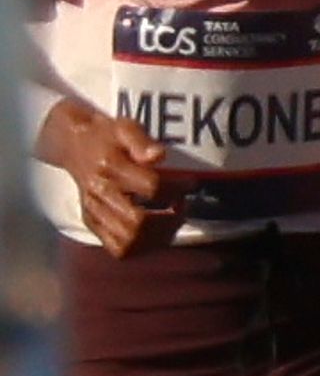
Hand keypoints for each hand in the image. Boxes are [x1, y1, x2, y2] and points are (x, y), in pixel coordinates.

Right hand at [41, 100, 180, 254]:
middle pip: (138, 222)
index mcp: (109, 168)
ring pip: (128, 241)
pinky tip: (155, 233)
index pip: (151, 188)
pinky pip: (118, 248)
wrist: (73, 144)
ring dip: (158, 237)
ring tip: (172, 221)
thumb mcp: (125, 127)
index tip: (190, 184)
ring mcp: (93, 212)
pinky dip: (142, 247)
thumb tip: (159, 156)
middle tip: (182, 206)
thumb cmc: (106, 135)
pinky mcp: (92, 223)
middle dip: (170, 219)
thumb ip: (142, 141)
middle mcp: (99, 194)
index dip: (178, 188)